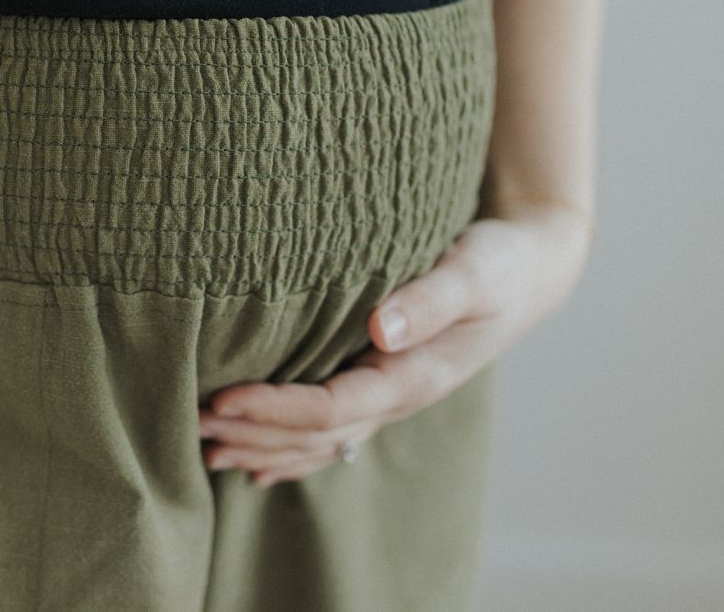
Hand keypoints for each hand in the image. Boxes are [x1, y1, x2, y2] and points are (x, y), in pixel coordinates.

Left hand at [196, 199, 593, 485]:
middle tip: (192, 424)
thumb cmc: (501, 261)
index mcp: (415, 375)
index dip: (275, 409)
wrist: (531, 269)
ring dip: (266, 446)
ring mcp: (393, 394)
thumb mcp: (475, 271)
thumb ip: (431, 298)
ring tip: (207, 449)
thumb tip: (382, 329)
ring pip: (322, 440)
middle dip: (255, 433)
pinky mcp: (385, 380)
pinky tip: (257, 460)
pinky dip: (293, 447)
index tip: (222, 399)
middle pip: (317, 434)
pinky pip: (334, 430)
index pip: (332, 408)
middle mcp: (400, 395)